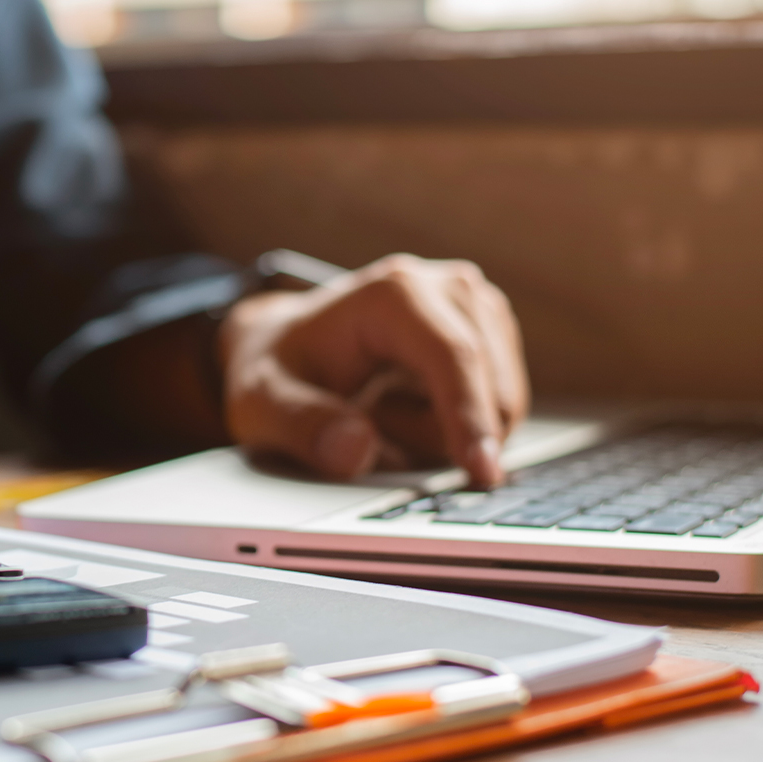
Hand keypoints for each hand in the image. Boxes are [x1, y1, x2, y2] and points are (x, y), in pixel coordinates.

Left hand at [217, 254, 527, 486]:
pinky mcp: (494, 336)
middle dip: (436, 436)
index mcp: (395, 293)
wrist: (290, 345)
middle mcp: (449, 288)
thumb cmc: (280, 369)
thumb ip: (301, 425)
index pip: (452, 356)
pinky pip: (499, 410)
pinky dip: (456, 428)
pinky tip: (410, 408)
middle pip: (487, 392)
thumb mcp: (262, 402)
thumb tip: (356, 449)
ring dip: (443, 434)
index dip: (470, 416)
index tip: (479, 472)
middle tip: (370, 421)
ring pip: (500, 409)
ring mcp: (479, 309)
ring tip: (383, 410)